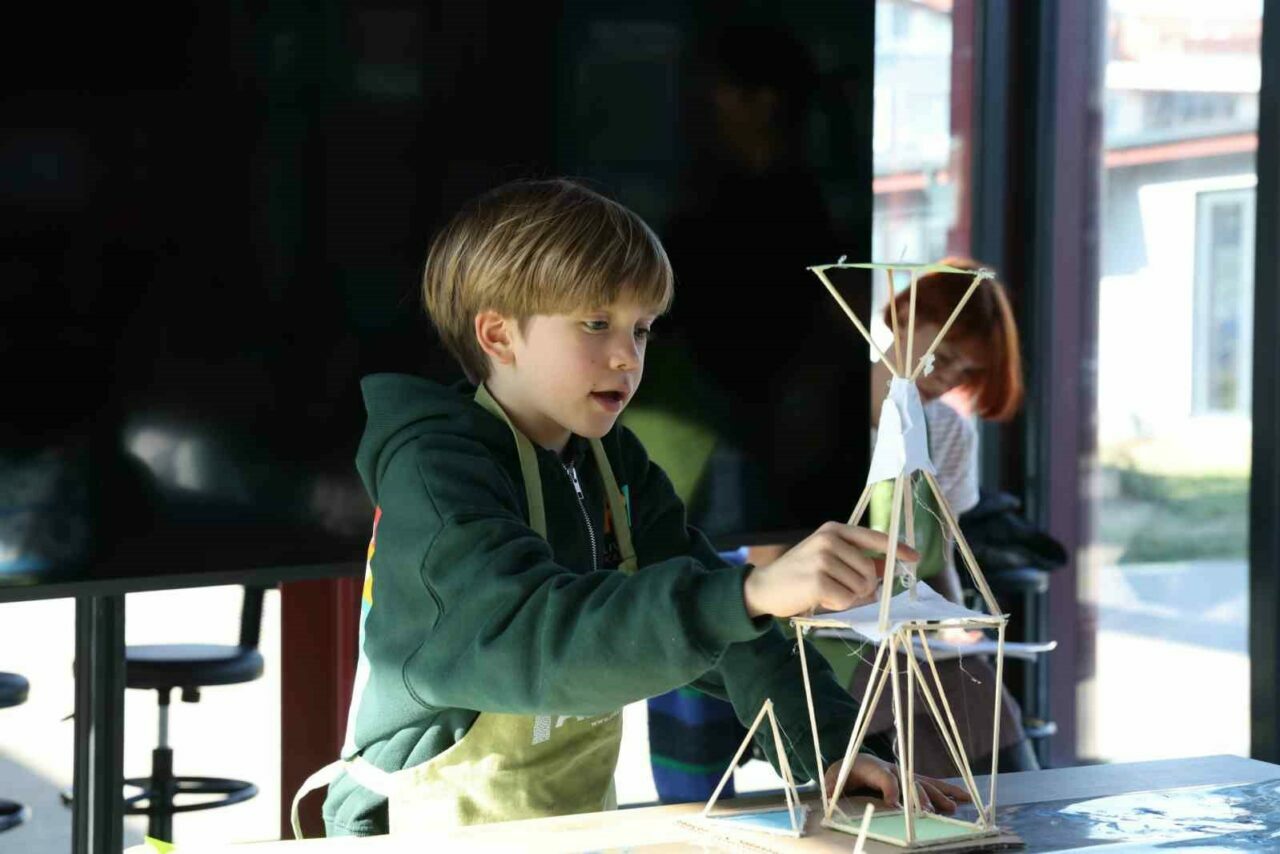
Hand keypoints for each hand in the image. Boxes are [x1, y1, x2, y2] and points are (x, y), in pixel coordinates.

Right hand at [741, 522, 918, 617]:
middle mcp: (829, 539)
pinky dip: (838, 605)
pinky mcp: (818, 581)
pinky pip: (847, 600)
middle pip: (870, 570)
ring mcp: (823, 559)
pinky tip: (820, 599)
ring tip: (827, 592)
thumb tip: (886, 567)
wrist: (764, 587)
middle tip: (842, 590)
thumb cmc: (799, 574)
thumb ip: (856, 560)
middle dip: (864, 587)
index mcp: (833, 530)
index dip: (896, 549)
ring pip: (861, 587)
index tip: (914, 558)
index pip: (874, 537)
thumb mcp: (827, 559)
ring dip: (849, 597)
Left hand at [824, 753, 969, 814]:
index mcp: (871, 767)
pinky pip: (932, 784)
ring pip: (924, 783)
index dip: (890, 787)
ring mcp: (904, 773)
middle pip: (908, 781)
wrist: (854, 761)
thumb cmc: (843, 773)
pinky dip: (948, 790)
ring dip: (938, 796)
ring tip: (952, 809)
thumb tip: (830, 791)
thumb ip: (832, 784)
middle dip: (918, 797)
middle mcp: (892, 768)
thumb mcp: (833, 778)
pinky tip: (965, 797)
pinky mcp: (912, 779)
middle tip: (926, 814)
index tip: (895, 803)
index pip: (884, 775)